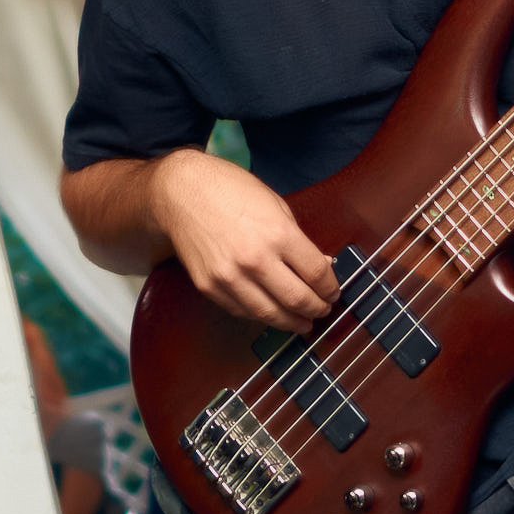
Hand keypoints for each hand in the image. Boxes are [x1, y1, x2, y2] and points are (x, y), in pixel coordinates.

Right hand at [153, 151, 340, 332]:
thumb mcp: (276, 205)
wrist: (180, 191)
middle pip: (297, 298)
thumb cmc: (229, 190)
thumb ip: (299, 239)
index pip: (316, 273)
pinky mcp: (209, 287)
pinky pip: (242, 311)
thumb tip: (321, 265)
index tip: (333, 291)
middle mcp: (255, 259)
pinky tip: (272, 313)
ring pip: (269, 313)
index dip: (330, 287)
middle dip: (317, 309)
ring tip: (303, 322)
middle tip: (323, 311)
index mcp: (278, 234)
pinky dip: (261, 316)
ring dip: (291, 322)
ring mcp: (229, 276)